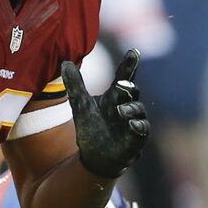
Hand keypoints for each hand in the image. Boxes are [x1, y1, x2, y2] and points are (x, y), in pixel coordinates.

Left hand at [62, 48, 149, 178]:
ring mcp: (134, 121)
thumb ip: (75, 84)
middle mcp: (127, 105)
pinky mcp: (137, 138)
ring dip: (130, 108)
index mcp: (114, 96)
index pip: (123, 76)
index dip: (129, 65)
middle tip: (121, 84)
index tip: (133, 51)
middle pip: (132, 91)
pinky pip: (142, 129)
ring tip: (120, 111)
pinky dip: (138, 126)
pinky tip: (132, 124)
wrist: (95, 155)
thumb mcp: (80, 104)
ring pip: (138, 110)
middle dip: (128, 86)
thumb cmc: (91, 127)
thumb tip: (64, 62)